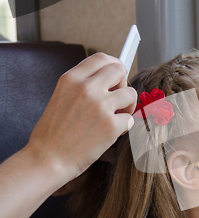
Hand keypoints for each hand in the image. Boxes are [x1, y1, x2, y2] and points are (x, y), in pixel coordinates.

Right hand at [26, 52, 136, 181]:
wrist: (48, 159)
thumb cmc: (53, 133)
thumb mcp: (61, 97)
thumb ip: (82, 86)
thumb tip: (110, 81)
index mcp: (71, 78)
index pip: (101, 58)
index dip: (115, 64)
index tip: (119, 73)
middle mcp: (86, 87)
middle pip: (119, 71)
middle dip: (123, 84)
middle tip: (118, 99)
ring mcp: (100, 105)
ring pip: (130, 93)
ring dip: (127, 106)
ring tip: (115, 117)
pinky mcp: (111, 125)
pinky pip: (130, 119)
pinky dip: (124, 127)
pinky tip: (111, 134)